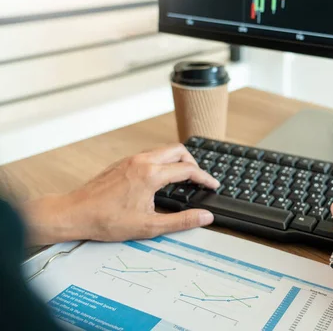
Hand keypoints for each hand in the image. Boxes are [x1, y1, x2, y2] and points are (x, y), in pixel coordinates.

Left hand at [20, 144, 219, 244]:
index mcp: (151, 175)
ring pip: (163, 150)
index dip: (205, 178)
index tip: (213, 186)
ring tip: (182, 178)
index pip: (188, 170)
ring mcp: (131, 159)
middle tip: (199, 179)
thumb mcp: (149, 226)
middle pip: (178, 150)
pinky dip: (163, 162)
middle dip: (193, 163)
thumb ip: (181, 221)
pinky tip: (160, 179)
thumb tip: (204, 217)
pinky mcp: (123, 162)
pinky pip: (150, 154)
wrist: (74, 213)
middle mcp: (142, 161)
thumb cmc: (106, 220)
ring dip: (177, 160)